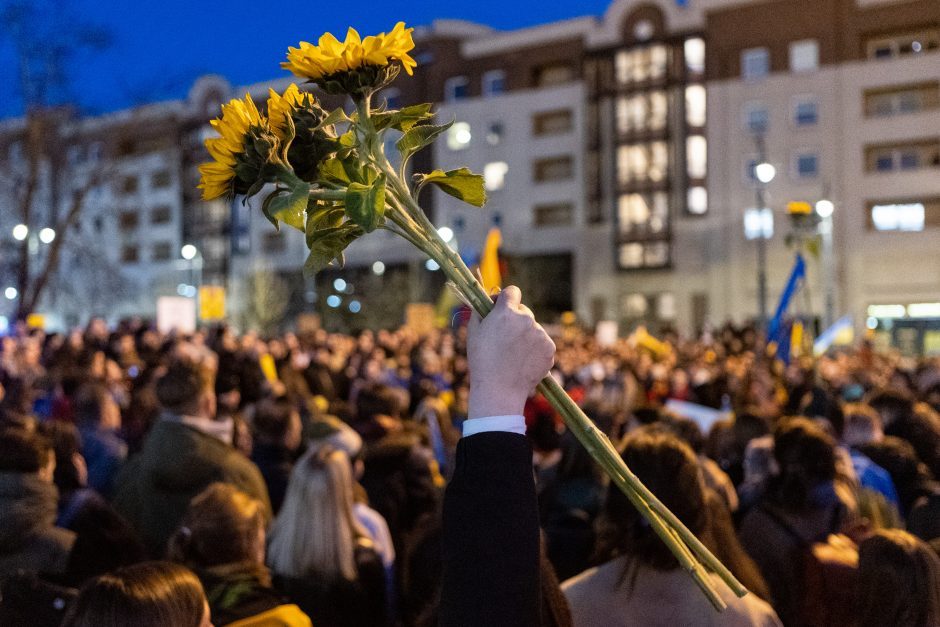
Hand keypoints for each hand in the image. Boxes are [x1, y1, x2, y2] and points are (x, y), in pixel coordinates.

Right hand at [467, 286, 555, 419]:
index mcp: (506, 312)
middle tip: (505, 339)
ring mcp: (540, 334)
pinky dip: (535, 350)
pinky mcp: (550, 349)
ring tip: (513, 355)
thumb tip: (489, 300)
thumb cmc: (482, 361)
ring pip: (533, 329)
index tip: (503, 307)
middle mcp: (526, 319)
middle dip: (516, 320)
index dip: (506, 299)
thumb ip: (481, 311)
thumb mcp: (473, 332)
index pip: (512, 292)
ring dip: (526, 336)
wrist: (499, 390)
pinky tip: (523, 362)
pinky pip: (542, 343)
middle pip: (524, 311)